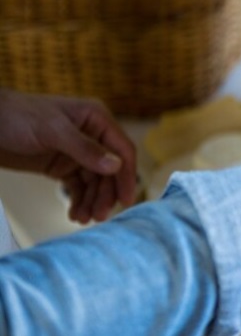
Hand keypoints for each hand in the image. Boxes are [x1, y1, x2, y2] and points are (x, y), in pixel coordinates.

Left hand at [0, 90, 137, 222]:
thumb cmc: (18, 116)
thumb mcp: (53, 131)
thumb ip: (85, 149)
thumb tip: (116, 165)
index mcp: (96, 120)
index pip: (122, 149)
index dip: (127, 175)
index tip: (126, 199)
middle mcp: (92, 136)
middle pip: (110, 170)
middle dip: (105, 193)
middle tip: (99, 215)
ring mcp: (77, 152)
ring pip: (94, 181)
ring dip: (92, 200)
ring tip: (83, 219)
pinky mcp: (62, 165)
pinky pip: (78, 186)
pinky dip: (78, 200)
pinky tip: (75, 213)